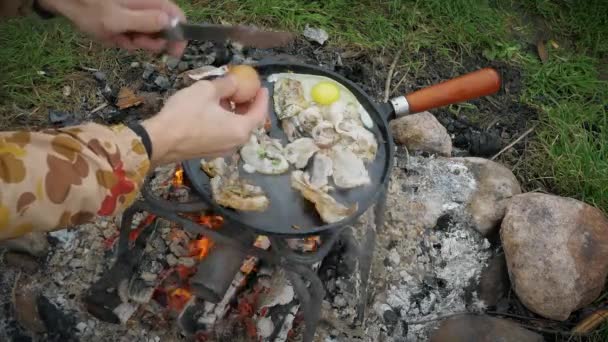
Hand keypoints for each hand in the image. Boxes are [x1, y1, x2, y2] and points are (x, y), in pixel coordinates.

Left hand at [39, 0, 186, 56]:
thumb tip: (170, 22)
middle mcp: (148, 6)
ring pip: (150, 34)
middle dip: (152, 41)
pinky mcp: (129, 19)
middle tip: (134, 43)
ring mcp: (138, 12)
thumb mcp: (117, 20)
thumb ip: (145, 21)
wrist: (69, 1)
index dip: (179, 36)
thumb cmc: (91, 9)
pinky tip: (114, 37)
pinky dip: (127, 39)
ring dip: (137, 42)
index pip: (178, 18)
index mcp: (151, 2)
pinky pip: (136, 33)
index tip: (172, 54)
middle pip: (165, 29)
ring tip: (119, 38)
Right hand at [142, 76, 268, 166]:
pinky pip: (224, 135)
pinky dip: (225, 123)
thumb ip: (227, 84)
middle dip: (249, 106)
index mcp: (240, 129)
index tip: (263, 87)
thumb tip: (236, 81)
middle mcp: (235, 144)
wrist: (160, 140)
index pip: (260, 113)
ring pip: (235, 129)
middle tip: (246, 91)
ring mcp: (222, 151)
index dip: (263, 99)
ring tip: (228, 98)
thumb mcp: (207, 90)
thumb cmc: (186, 113)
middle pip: (249, 123)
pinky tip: (214, 111)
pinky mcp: (209, 153)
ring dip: (235, 114)